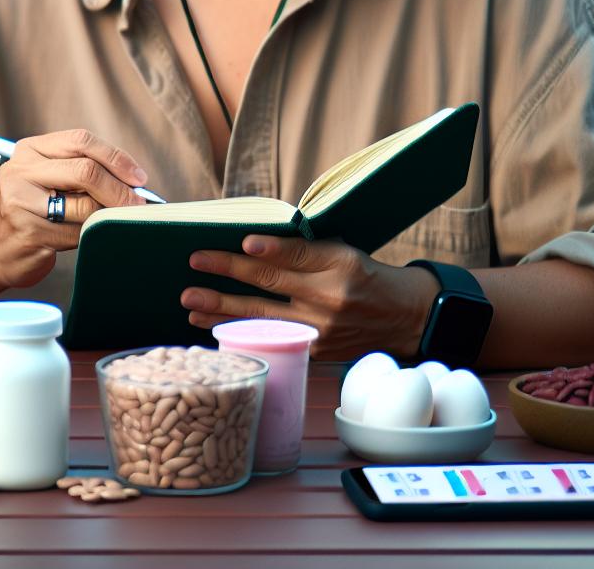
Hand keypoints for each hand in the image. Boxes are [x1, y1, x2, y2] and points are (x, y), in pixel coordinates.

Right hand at [0, 128, 148, 289]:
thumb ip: (82, 170)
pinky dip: (90, 235)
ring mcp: (21, 201)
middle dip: (119, 189)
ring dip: (105, 215)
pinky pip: (77, 232)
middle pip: (85, 171)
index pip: (81, 141)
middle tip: (138, 203)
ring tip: (108, 220)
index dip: (116, 158)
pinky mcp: (29, 232)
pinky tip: (84, 235)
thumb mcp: (49, 179)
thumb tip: (133, 181)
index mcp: (30, 150)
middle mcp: (21, 170)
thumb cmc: (32, 212)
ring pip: (85, 205)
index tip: (138, 177)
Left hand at [181, 235, 436, 359]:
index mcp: (340, 266)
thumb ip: (306, 251)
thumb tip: (255, 246)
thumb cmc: (366, 277)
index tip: (244, 243)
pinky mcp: (315, 351)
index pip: (300, 256)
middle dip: (229, 275)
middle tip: (195, 266)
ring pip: (264, 319)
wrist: (403, 318)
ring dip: (223, 312)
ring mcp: (321, 329)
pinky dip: (242, 334)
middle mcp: (330, 299)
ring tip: (190, 305)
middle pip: (273, 285)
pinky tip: (216, 329)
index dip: (271, 249)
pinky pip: (272, 340)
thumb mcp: (344, 253)